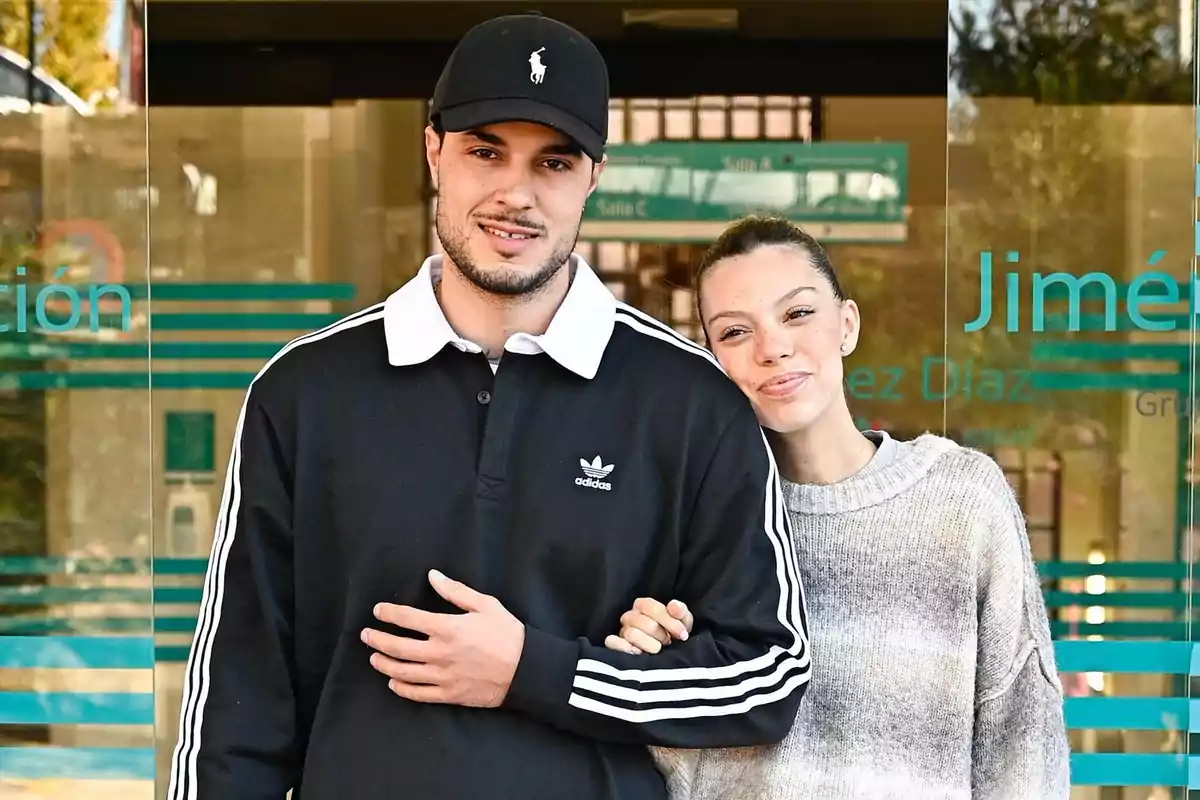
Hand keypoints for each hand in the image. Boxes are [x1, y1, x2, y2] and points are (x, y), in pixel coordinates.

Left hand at [361, 570, 524, 707]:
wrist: (526, 670)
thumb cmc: (507, 633)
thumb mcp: (485, 604)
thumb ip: (455, 591)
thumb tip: (432, 576)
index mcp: (447, 627)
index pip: (407, 618)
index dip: (388, 613)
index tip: (378, 611)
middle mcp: (439, 653)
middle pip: (397, 646)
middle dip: (377, 639)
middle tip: (366, 635)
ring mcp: (442, 676)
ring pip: (403, 672)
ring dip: (384, 663)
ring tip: (374, 657)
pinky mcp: (448, 695)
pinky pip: (417, 694)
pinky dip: (401, 689)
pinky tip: (393, 682)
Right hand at [604, 597, 692, 654]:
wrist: (666, 652)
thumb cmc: (673, 634)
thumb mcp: (682, 622)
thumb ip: (680, 611)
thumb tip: (673, 606)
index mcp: (643, 605)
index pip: (653, 609)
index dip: (670, 622)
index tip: (683, 634)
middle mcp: (630, 616)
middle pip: (644, 623)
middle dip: (661, 635)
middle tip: (667, 642)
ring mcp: (621, 631)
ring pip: (632, 634)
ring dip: (649, 644)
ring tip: (657, 649)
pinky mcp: (614, 646)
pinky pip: (612, 642)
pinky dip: (624, 647)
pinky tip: (638, 653)